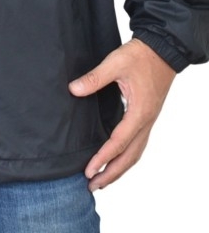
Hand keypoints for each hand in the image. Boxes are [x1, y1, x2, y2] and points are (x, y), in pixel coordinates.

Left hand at [68, 37, 175, 190]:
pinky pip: (137, 144)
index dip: (103, 158)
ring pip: (135, 153)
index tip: (89, 170)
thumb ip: (94, 78)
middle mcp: (146, 122)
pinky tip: (115, 159)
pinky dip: (126, 157)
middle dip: (111, 173)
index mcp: (139, 113)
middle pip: (129, 157)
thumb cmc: (139, 56)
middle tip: (92, 185)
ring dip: (119, 168)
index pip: (119, 142)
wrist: (161, 50)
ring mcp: (148, 121)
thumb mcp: (115, 63)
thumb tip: (73, 90)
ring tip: (103, 180)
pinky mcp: (146, 116)